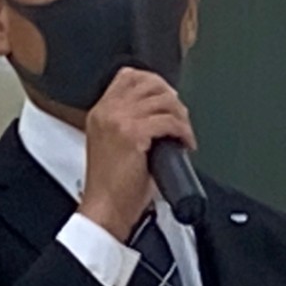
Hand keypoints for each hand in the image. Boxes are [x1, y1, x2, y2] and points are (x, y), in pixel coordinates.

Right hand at [81, 68, 195, 241]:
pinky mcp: (133, 134)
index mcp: (100, 112)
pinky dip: (183, 131)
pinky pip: (169, 121)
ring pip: (163, 100)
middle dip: (171, 98)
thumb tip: (160, 112)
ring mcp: (119, 121)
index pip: (128, 76)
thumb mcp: (113, 144)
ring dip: (180, 115)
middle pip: (149, 83)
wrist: (105, 210)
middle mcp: (107, 111)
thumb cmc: (112, 186)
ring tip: (183, 132)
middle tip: (180, 117)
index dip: (155, 82)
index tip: (168, 98)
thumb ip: (128, 122)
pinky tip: (185, 143)